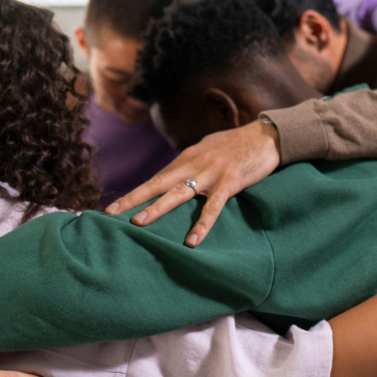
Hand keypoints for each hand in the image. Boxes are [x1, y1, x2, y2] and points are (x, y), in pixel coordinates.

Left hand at [105, 119, 279, 246]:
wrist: (265, 136)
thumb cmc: (235, 145)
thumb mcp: (206, 150)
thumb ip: (190, 163)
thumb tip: (173, 175)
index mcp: (186, 158)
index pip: (155, 178)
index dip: (134, 193)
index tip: (114, 207)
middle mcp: (193, 164)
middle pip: (157, 183)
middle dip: (133, 199)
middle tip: (111, 213)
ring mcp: (210, 174)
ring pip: (178, 193)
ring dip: (157, 208)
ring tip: (138, 223)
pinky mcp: (229, 183)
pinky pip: (213, 207)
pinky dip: (202, 225)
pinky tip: (192, 241)